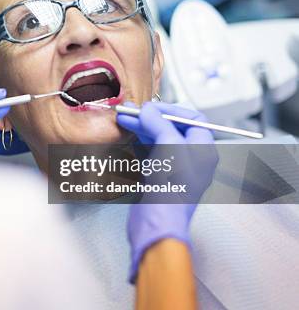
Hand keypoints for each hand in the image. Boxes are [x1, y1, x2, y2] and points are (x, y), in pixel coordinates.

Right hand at [116, 102, 217, 282]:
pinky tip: (130, 137)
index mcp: (203, 150)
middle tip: (132, 111)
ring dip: (143, 129)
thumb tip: (149, 110)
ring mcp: (176, 170)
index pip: (193, 119)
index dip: (171, 110)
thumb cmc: (171, 187)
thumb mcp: (168, 144)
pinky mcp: (161, 179)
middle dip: (151, 118)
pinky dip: (141, 143)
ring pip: (160, 140)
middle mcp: (193, 159)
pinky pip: (152, 154)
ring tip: (125, 119)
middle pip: (173, 129)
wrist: (157, 221)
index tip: (151, 107)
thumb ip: (158, 123)